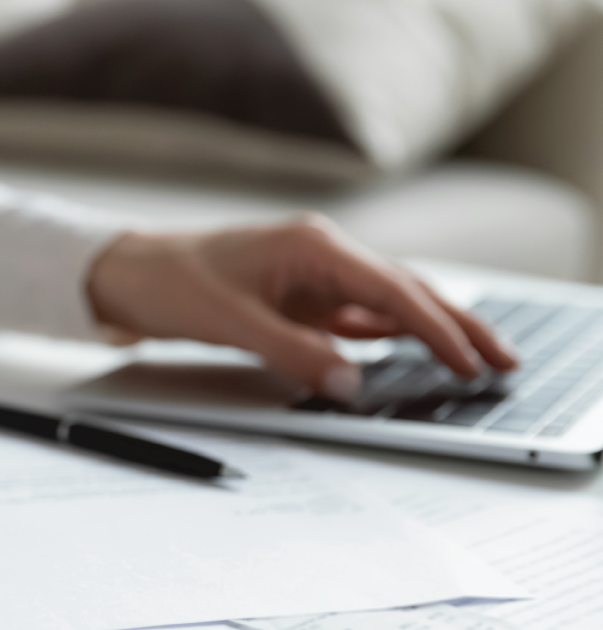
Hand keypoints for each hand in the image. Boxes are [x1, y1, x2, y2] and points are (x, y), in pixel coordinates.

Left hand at [86, 214, 518, 399]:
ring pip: (385, 304)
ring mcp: (311, 277)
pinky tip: (411, 347)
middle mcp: (320, 255)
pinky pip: (354, 316)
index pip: (392, 291)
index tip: (471, 361)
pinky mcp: (297, 297)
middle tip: (503, 361)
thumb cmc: (170, 282)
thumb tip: (347, 383)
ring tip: (474, 358)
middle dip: (456, 324)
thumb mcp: (231, 322)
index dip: (438, 329)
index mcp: (313, 247)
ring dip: (428, 329)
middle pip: (404, 292)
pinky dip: (387, 333)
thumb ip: (292, 352)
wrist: (127, 272)